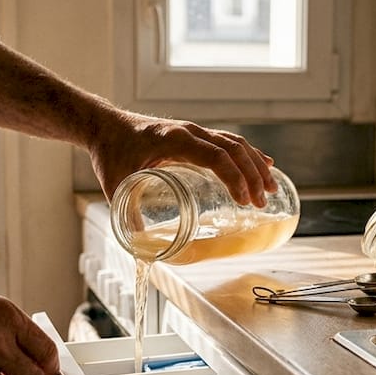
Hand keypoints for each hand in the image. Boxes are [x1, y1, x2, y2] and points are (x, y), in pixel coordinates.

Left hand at [90, 110, 276, 205]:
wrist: (104, 126)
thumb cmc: (110, 152)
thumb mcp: (117, 184)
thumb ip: (128, 214)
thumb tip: (142, 248)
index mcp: (173, 140)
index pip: (215, 155)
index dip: (233, 178)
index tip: (243, 201)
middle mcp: (188, 131)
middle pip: (232, 149)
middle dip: (252, 176)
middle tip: (262, 203)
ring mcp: (193, 131)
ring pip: (234, 143)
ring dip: (255, 165)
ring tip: (271, 188)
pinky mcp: (194, 135)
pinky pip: (228, 141)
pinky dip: (248, 154)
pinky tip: (264, 164)